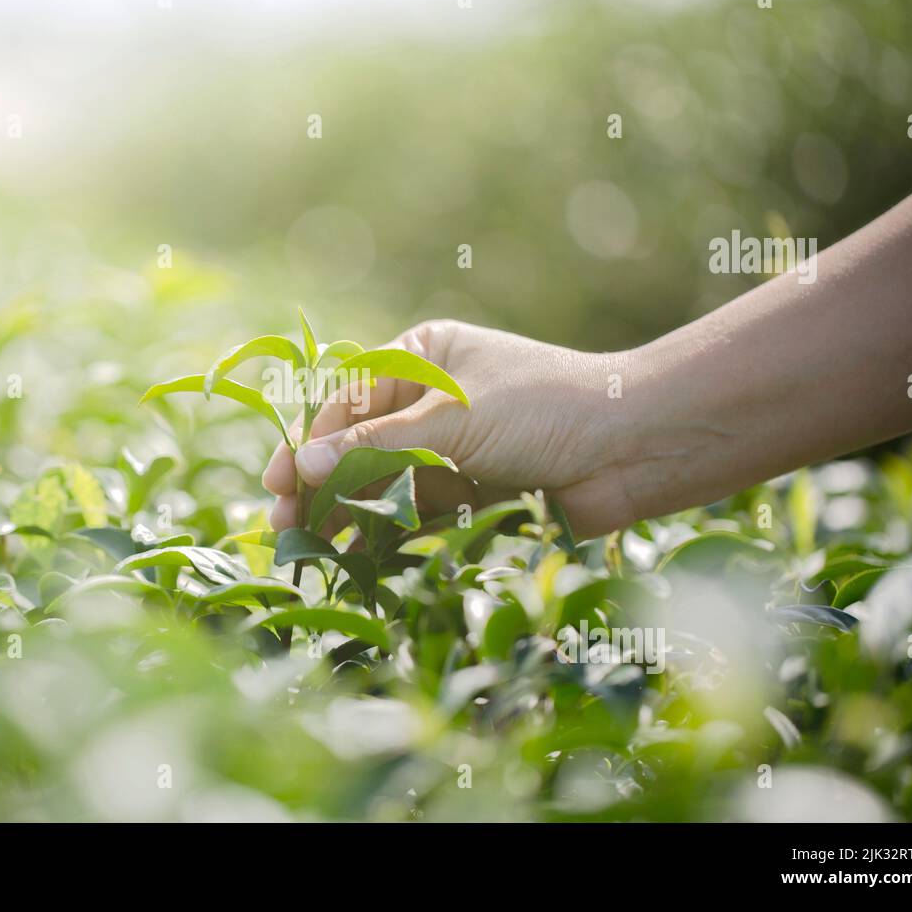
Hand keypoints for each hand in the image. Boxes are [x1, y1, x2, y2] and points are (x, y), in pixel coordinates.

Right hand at [262, 319, 637, 537]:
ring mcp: (450, 447)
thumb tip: (298, 469)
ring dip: (345, 511)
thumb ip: (375, 447)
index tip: (278, 480)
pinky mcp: (470, 491)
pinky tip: (351, 555)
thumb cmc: (543, 408)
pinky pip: (414, 512)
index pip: (348, 400)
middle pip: (358, 443)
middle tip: (281, 521)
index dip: (308, 442)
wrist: (634, 448)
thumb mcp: (452, 418)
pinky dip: (383, 532)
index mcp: (422, 357)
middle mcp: (430, 399)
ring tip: (306, 545)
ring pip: (381, 481)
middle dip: (319, 482)